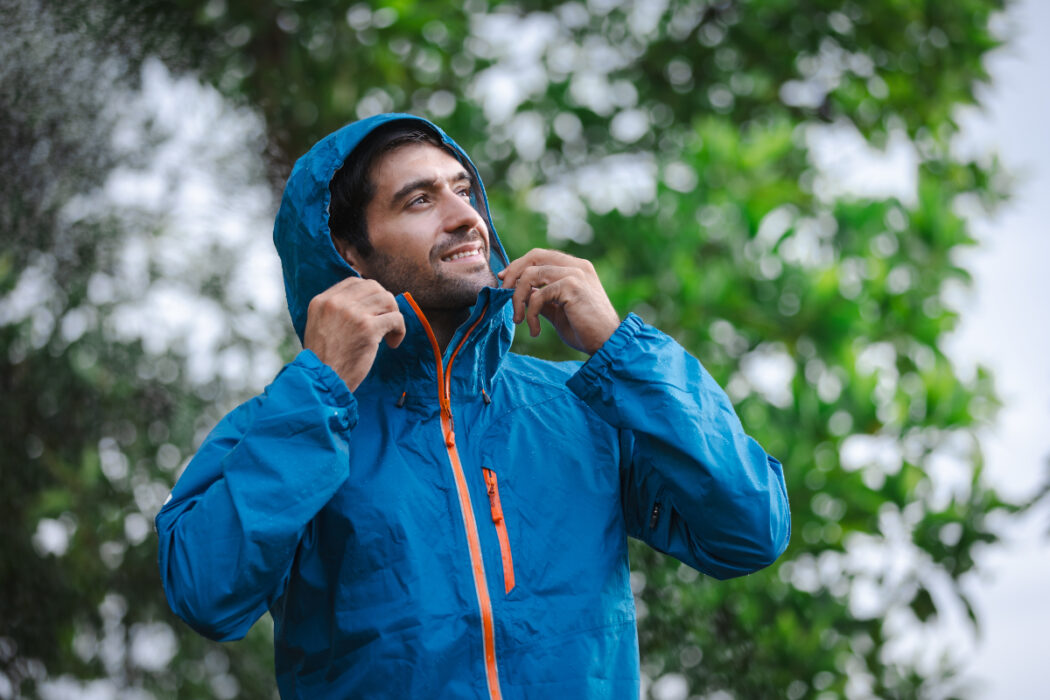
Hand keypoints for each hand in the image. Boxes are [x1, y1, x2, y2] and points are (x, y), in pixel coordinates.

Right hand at [303, 278, 405, 392]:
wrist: (322, 381)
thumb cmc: (323, 360)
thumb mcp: (319, 326)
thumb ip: (335, 311)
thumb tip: (363, 301)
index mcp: (322, 301)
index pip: (353, 282)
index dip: (369, 293)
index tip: (374, 310)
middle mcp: (336, 303)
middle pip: (373, 287)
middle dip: (384, 302)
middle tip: (385, 321)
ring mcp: (353, 314)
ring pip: (387, 299)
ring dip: (394, 315)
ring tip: (389, 333)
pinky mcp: (368, 328)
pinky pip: (396, 318)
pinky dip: (399, 330)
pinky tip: (393, 343)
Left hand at [497, 248, 619, 354]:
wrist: (607, 344)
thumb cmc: (585, 330)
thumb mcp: (557, 311)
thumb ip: (541, 298)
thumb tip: (521, 294)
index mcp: (575, 267)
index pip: (539, 255)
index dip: (518, 266)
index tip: (505, 283)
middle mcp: (576, 266)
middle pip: (533, 256)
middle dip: (513, 275)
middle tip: (504, 295)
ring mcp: (575, 274)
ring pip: (531, 275)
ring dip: (518, 298)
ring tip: (519, 320)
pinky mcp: (572, 287)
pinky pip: (538, 295)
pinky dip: (530, 313)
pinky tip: (535, 330)